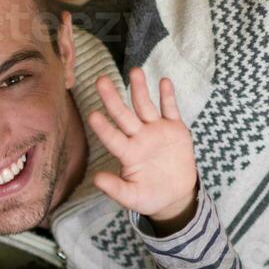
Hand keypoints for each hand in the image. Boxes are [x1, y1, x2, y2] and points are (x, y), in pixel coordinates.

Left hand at [88, 69, 198, 233]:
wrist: (175, 195)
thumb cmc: (149, 196)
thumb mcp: (132, 197)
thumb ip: (116, 189)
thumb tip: (96, 179)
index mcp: (128, 154)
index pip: (113, 138)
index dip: (104, 128)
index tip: (93, 114)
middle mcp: (139, 137)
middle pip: (124, 115)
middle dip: (113, 98)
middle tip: (100, 80)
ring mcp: (156, 131)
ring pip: (145, 106)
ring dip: (140, 89)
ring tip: (134, 70)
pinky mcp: (175, 129)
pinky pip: (170, 110)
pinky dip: (168, 96)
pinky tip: (164, 81)